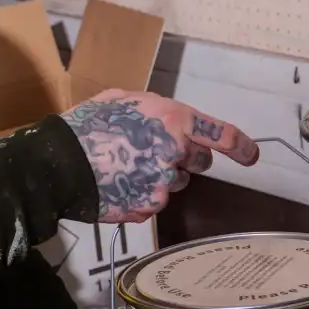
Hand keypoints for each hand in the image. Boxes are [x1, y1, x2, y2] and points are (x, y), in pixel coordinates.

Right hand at [62, 90, 258, 223]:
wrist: (59, 163)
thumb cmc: (86, 125)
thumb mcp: (120, 100)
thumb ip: (151, 111)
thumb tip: (162, 121)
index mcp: (172, 120)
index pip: (220, 135)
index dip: (239, 146)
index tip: (250, 155)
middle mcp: (175, 153)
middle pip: (198, 162)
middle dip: (186, 159)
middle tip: (155, 154)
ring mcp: (162, 184)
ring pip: (173, 184)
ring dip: (158, 178)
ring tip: (125, 170)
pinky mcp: (146, 207)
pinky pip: (152, 203)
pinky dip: (139, 196)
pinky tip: (117, 186)